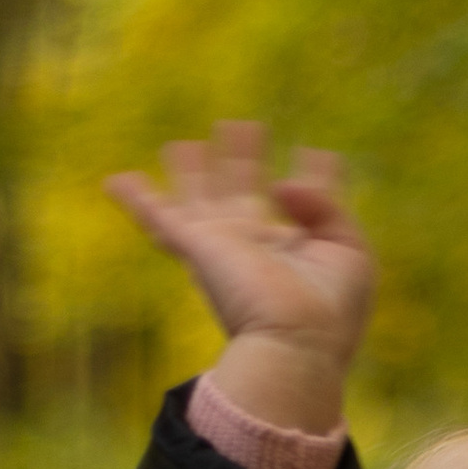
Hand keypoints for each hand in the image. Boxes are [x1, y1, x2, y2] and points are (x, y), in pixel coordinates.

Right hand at [105, 121, 375, 433]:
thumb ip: (324, 204)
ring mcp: (222, 244)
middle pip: (241, 192)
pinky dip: (135, 199)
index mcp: (293, 252)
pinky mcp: (198, 244)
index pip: (298, 208)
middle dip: (242, 159)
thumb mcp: (349, 250)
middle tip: (243, 126)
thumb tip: (280, 183)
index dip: (309, 180)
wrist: (295, 342)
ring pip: (199, 197)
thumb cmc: (330, 310)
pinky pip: (157, 216)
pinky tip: (117, 180)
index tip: (317, 156)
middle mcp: (254, 247)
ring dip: (192, 169)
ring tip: (183, 143)